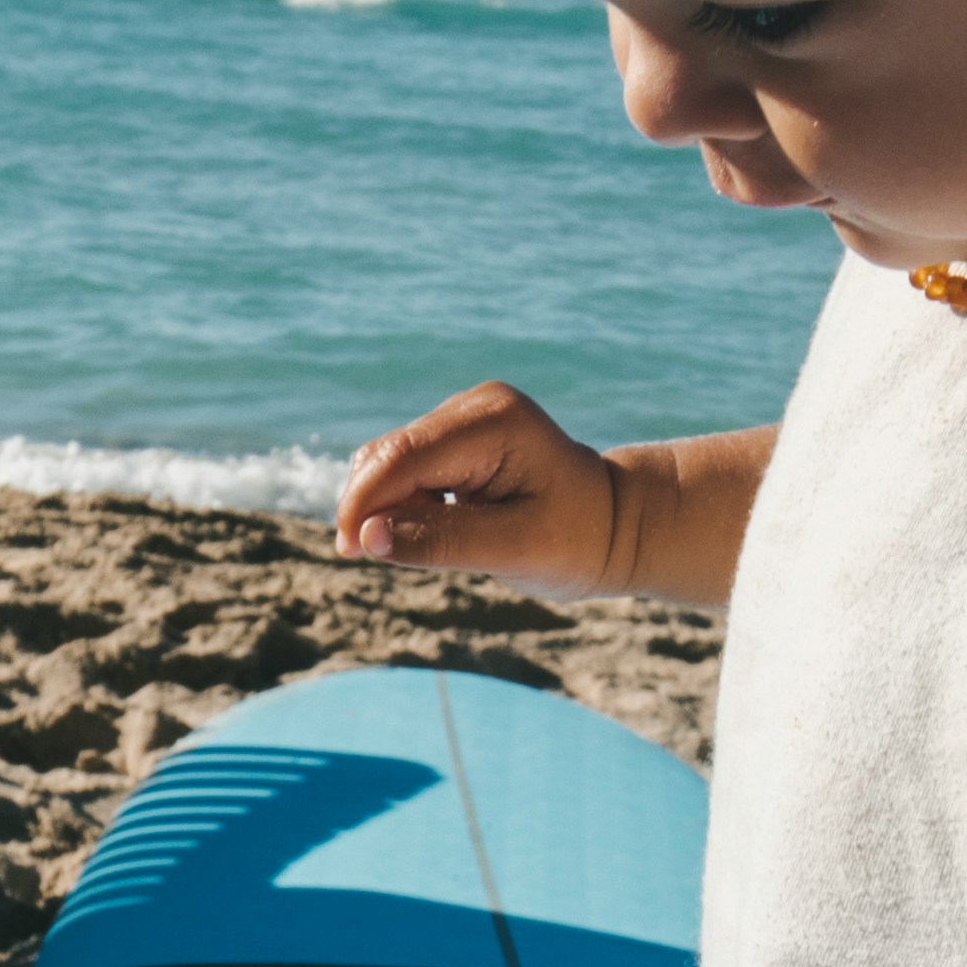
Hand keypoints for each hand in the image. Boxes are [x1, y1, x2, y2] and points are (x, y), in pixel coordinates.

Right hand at [337, 382, 630, 589]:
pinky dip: (404, 503)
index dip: (365, 503)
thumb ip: (439, 542)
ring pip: (390, 461)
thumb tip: (366, 539)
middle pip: (389, 455)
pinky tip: (437, 528)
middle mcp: (474, 406)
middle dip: (371, 507)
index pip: (403, 456)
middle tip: (375, 560)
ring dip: (389, 508)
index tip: (349, 550)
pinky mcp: (457, 438)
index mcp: (494, 422)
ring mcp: (464, 418)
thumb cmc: (577, 542)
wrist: (618, 527)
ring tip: (435, 545)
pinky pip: (407, 468)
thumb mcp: (513, 551)